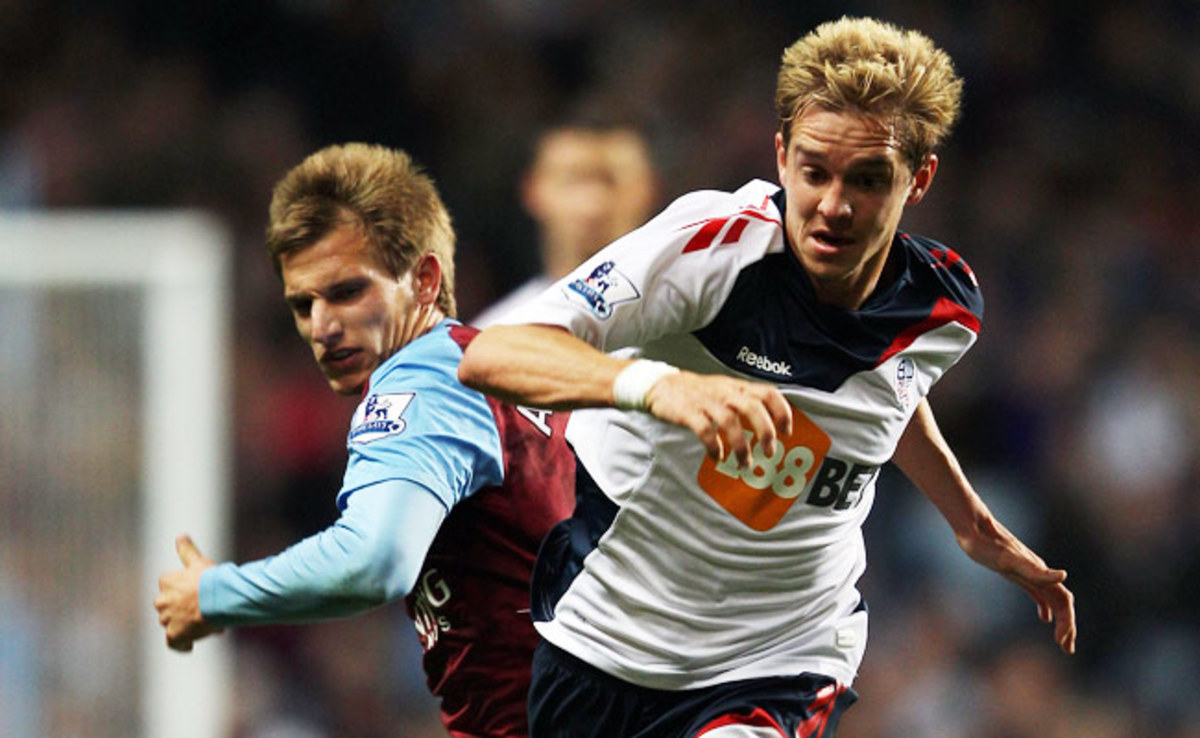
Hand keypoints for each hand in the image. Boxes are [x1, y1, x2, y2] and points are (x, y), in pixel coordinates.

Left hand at [154, 534, 222, 651]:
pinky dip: (181, 644)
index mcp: (166, 581)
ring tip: (207, 624)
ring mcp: (167, 619)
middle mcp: (161, 600)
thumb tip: (180, 536)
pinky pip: (174, 643)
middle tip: (204, 610)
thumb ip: (187, 551)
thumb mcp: (199, 561)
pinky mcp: (174, 634)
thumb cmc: (211, 578)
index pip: (171, 587)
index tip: (199, 593)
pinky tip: (190, 645)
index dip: (186, 592)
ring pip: (173, 623)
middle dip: (183, 609)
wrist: (219, 598)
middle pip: (170, 607)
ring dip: (186, 624)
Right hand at [645, 371, 792, 467]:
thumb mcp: (726, 388)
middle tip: (769, 452)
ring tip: (744, 463)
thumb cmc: (699, 391)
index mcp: (737, 387)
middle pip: (753, 408)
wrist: (662, 385)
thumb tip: (771, 422)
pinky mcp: (689, 413)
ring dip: (741, 446)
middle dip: (765, 432)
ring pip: (730, 422)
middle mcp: (726, 392)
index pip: (768, 393)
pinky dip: (714, 446)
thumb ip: (746, 400)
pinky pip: (705, 431)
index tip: (787, 432)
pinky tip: (717, 457)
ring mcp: (707, 402)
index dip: (782, 412)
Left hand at [958, 518, 1076, 654]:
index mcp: (1040, 573)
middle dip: (1067, 627)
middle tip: (1068, 650)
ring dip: (1060, 620)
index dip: (1067, 622)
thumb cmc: (987, 545)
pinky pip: (1037, 592)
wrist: (973, 528)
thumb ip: (1036, 571)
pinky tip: (1043, 618)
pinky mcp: (1016, 572)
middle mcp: (1038, 573)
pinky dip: (1044, 607)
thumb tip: (1063, 575)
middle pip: (1062, 603)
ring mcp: (1028, 573)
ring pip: (1052, 599)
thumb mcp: (1009, 560)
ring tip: (1061, 641)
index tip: (1062, 642)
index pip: (1064, 601)